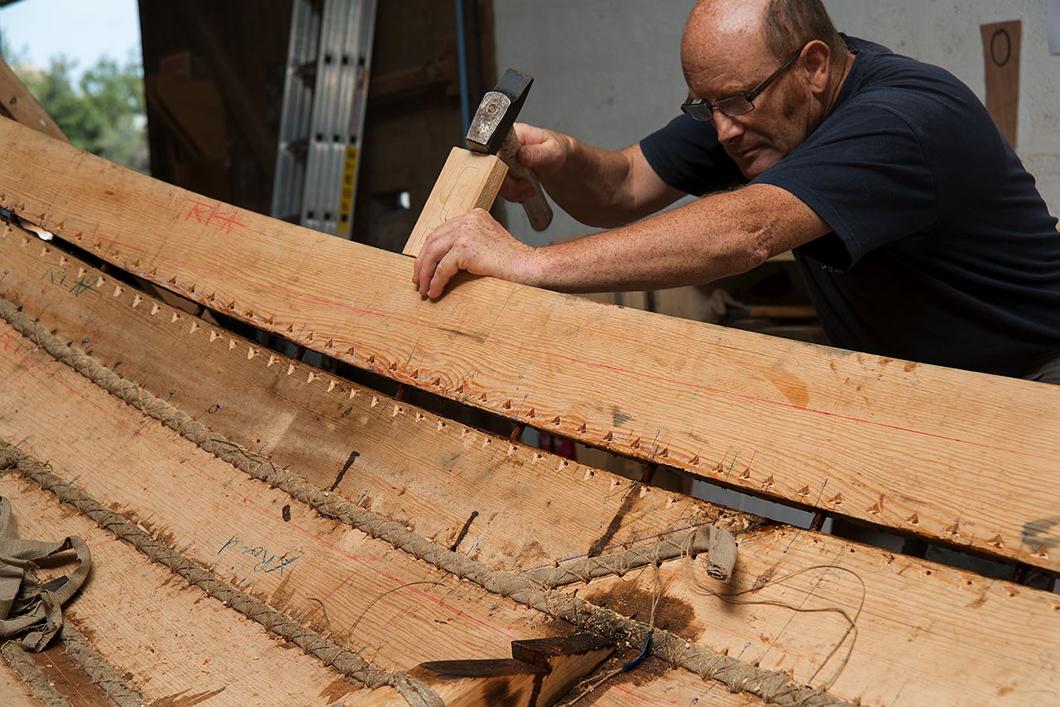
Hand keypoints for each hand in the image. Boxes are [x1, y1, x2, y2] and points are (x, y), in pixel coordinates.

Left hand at [413, 208, 536, 298]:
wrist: (529, 266)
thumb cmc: (513, 262)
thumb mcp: (487, 244)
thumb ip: (468, 244)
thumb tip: (441, 260)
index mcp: (474, 215)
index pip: (441, 231)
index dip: (429, 250)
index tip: (423, 267)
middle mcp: (468, 219)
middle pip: (433, 240)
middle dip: (422, 262)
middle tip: (418, 280)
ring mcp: (467, 232)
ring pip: (433, 254)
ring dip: (425, 274)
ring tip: (423, 289)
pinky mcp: (466, 248)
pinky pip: (442, 268)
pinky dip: (436, 282)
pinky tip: (434, 292)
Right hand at [499, 123, 571, 202]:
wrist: (559, 163)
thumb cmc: (556, 151)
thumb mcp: (553, 151)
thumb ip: (537, 153)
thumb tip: (521, 155)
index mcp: (509, 134)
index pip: (491, 150)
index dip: (499, 166)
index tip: (516, 174)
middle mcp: (500, 148)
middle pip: (489, 170)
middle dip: (509, 184)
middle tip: (526, 184)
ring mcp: (499, 162)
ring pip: (494, 183)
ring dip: (513, 191)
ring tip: (529, 187)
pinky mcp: (501, 175)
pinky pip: (500, 190)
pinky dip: (513, 195)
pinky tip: (525, 189)